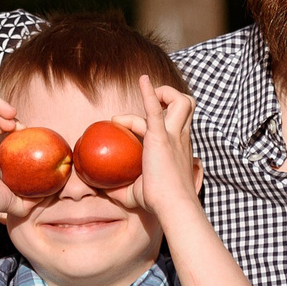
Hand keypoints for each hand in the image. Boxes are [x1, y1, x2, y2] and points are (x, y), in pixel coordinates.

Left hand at [129, 73, 201, 210]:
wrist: (172, 206)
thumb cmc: (158, 202)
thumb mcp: (136, 192)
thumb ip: (120, 189)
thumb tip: (100, 190)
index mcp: (178, 146)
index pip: (173, 121)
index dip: (156, 117)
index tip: (132, 127)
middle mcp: (180, 137)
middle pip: (186, 105)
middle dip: (169, 96)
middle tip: (152, 103)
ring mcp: (173, 136)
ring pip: (181, 102)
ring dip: (164, 93)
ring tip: (148, 95)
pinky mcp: (160, 138)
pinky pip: (155, 109)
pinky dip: (148, 93)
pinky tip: (142, 79)